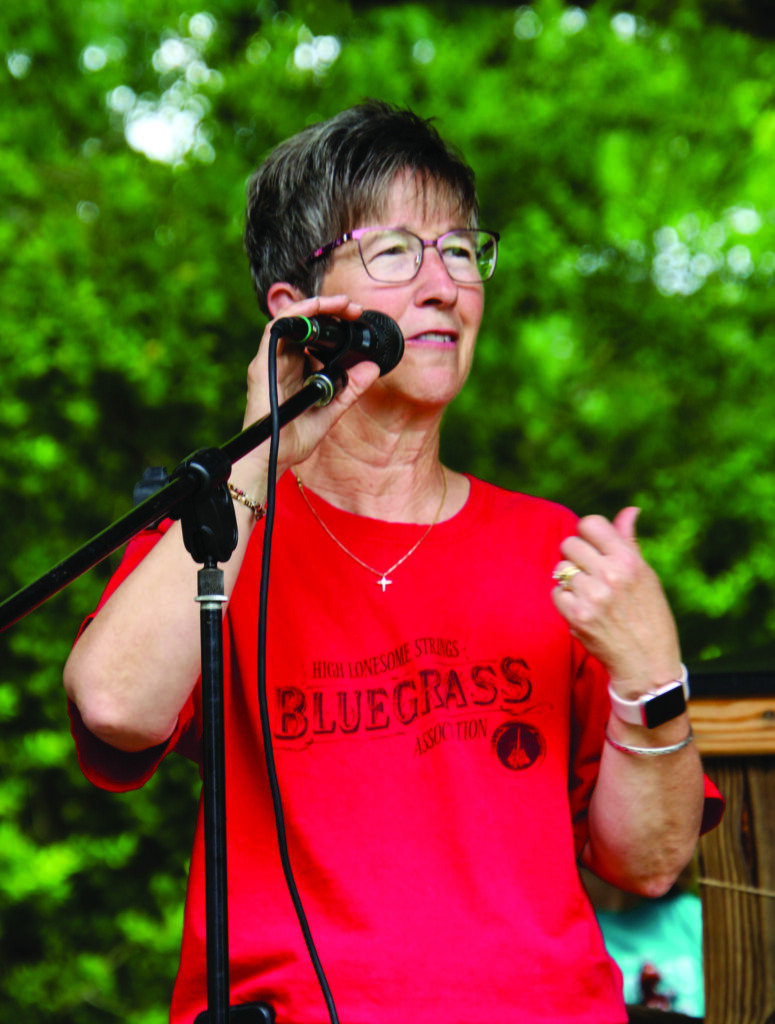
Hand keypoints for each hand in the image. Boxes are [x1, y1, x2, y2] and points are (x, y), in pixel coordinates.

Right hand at [234, 293, 380, 492]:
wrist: (272, 457)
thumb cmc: (293, 438)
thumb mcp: (331, 409)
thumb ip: (351, 389)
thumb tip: (372, 368)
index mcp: (295, 369)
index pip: (312, 336)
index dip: (333, 322)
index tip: (356, 318)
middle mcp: (281, 361)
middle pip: (303, 323)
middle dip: (329, 309)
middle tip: (354, 308)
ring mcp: (270, 361)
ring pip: (290, 319)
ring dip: (316, 306)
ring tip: (342, 304)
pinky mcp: (262, 364)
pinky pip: (275, 329)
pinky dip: (296, 314)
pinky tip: (316, 308)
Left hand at [551, 507, 681, 695]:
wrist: (647, 664)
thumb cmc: (650, 616)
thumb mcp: (646, 576)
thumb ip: (629, 542)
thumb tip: (629, 510)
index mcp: (629, 560)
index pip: (590, 524)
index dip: (588, 534)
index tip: (593, 547)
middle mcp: (610, 574)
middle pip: (569, 544)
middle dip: (576, 557)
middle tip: (590, 574)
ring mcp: (591, 595)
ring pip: (560, 569)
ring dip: (570, 580)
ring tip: (590, 595)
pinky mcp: (576, 616)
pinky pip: (556, 593)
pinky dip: (565, 601)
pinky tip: (583, 610)